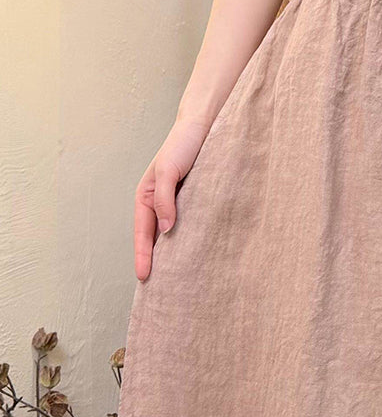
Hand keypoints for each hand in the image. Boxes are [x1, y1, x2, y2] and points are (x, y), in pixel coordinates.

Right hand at [133, 115, 212, 280]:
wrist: (204, 127)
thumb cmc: (182, 145)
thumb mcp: (168, 171)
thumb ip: (165, 199)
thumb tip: (166, 230)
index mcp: (146, 197)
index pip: (143, 234)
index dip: (143, 256)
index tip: (144, 277)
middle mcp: (158, 203)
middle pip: (153, 239)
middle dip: (154, 262)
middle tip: (158, 289)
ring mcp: (175, 204)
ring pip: (170, 236)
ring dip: (170, 255)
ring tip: (174, 279)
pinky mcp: (192, 203)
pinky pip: (187, 228)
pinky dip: (187, 243)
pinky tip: (193, 256)